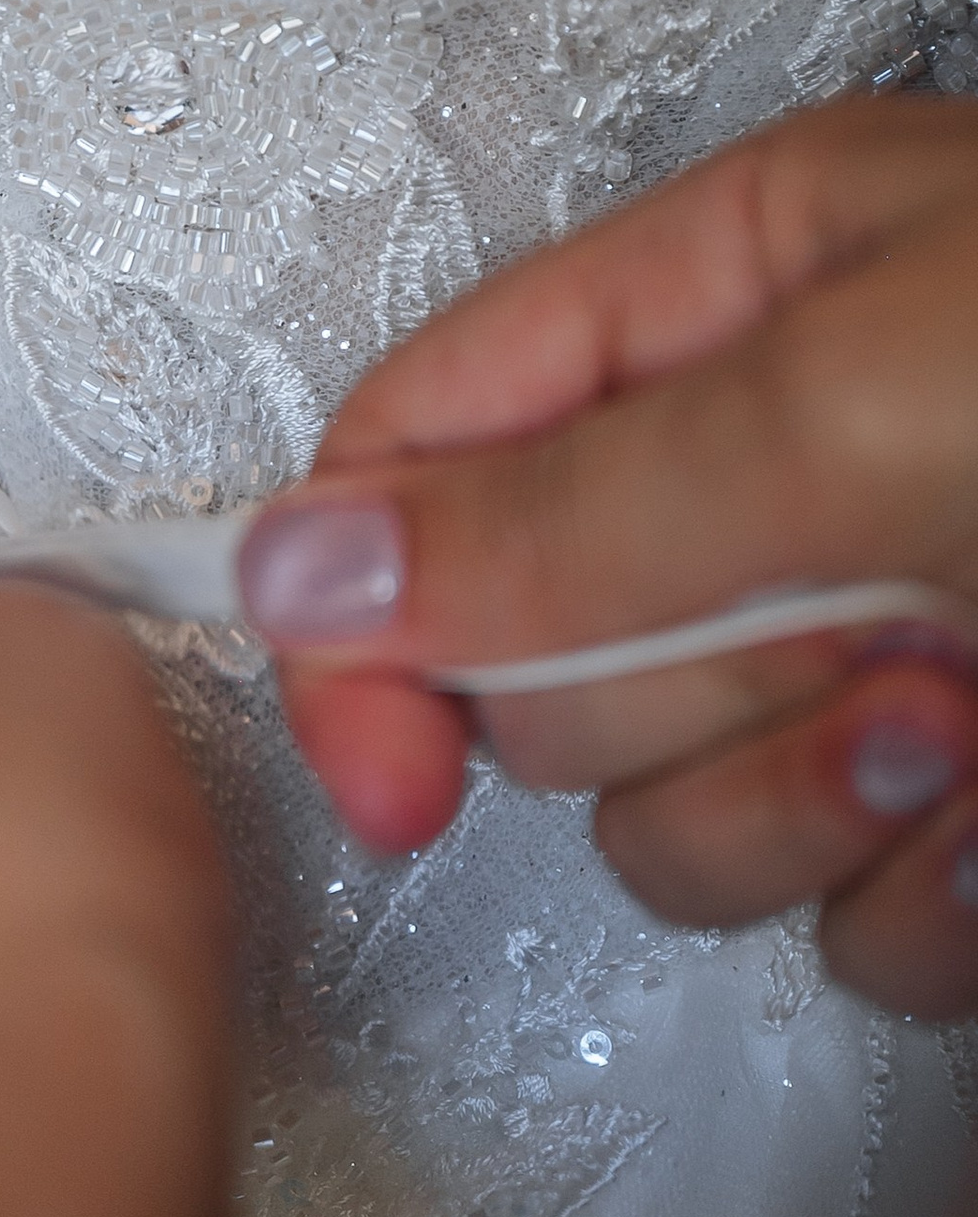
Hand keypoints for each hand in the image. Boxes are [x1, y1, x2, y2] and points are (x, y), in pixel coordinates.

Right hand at [239, 95, 977, 1014]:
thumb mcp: (869, 407)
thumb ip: (574, 507)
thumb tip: (304, 573)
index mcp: (742, 289)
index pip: (430, 447)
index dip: (372, 619)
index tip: (392, 779)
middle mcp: (789, 462)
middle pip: (543, 664)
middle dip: (687, 696)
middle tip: (861, 628)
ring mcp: (878, 638)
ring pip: (673, 815)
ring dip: (811, 808)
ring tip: (971, 721)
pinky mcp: (962, 799)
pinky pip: (838, 928)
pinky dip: (924, 906)